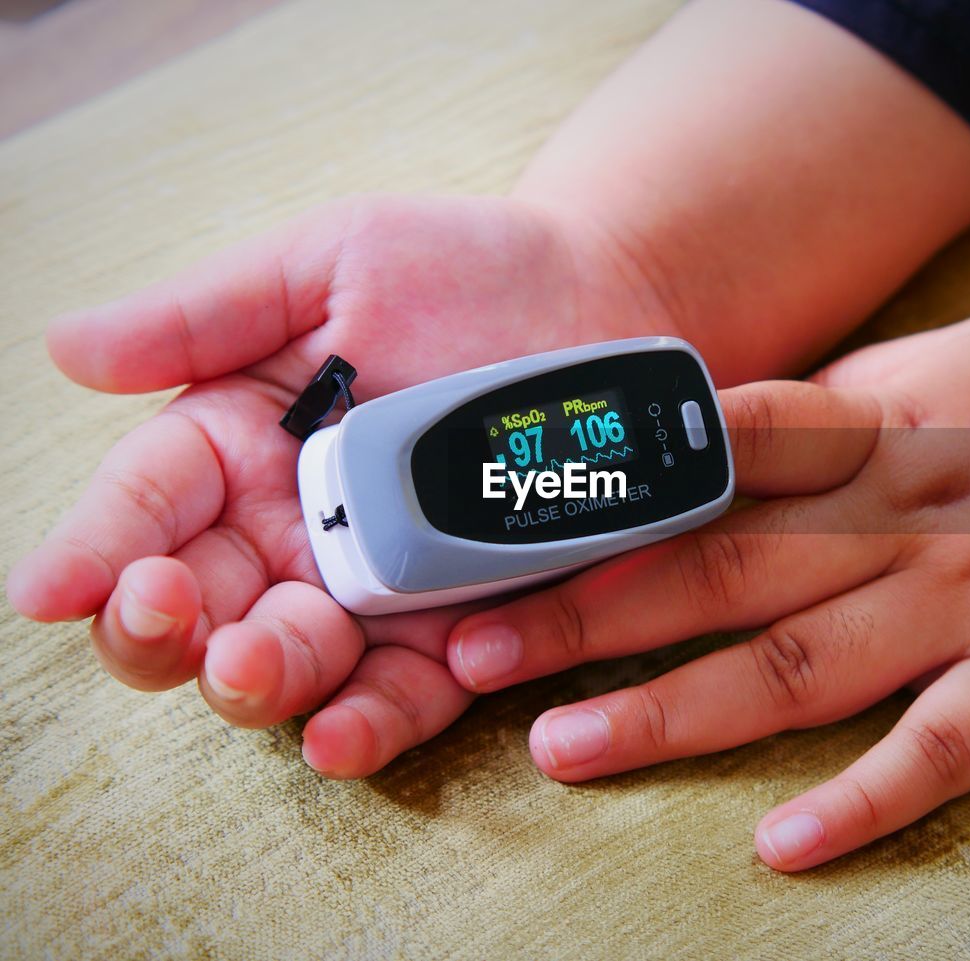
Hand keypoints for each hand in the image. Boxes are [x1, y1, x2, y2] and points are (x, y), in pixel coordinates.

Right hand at [6, 194, 676, 774]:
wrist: (605, 304)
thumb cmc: (468, 271)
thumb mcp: (333, 263)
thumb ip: (211, 314)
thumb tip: (69, 347)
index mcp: (240, 443)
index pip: (146, 505)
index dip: (94, 547)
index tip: (51, 588)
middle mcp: (291, 530)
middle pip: (196, 610)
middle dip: (162, 629)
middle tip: (163, 613)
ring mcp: (373, 588)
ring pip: (287, 666)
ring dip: (258, 681)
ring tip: (249, 663)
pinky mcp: (458, 627)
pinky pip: (406, 694)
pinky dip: (373, 723)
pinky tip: (345, 733)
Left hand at [440, 305, 969, 870]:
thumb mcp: (945, 366)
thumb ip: (831, 415)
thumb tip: (723, 444)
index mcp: (874, 430)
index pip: (705, 470)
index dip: (595, 513)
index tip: (498, 546)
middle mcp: (904, 516)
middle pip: (719, 571)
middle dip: (587, 616)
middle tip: (470, 656)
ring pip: (799, 664)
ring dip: (675, 710)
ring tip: (562, 750)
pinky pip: (945, 747)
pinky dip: (865, 798)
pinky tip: (782, 847)